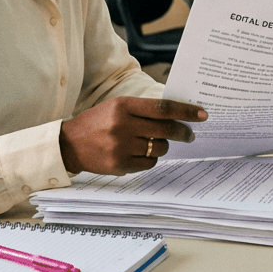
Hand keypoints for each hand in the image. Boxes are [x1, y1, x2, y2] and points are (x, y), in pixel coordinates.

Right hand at [59, 97, 207, 175]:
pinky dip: (150, 159)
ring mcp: (120, 147)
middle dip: (183, 133)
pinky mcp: (119, 165)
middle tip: (190, 134)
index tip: (203, 114)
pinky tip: (141, 154)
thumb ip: (143, 110)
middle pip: (166, 130)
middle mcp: (122, 125)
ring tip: (155, 143)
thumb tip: (176, 116)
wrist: (69, 144)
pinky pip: (149, 164)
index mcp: (123, 106)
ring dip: (163, 147)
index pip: (163, 108)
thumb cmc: (98, 122)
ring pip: (159, 149)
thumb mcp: (117, 107)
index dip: (186, 112)